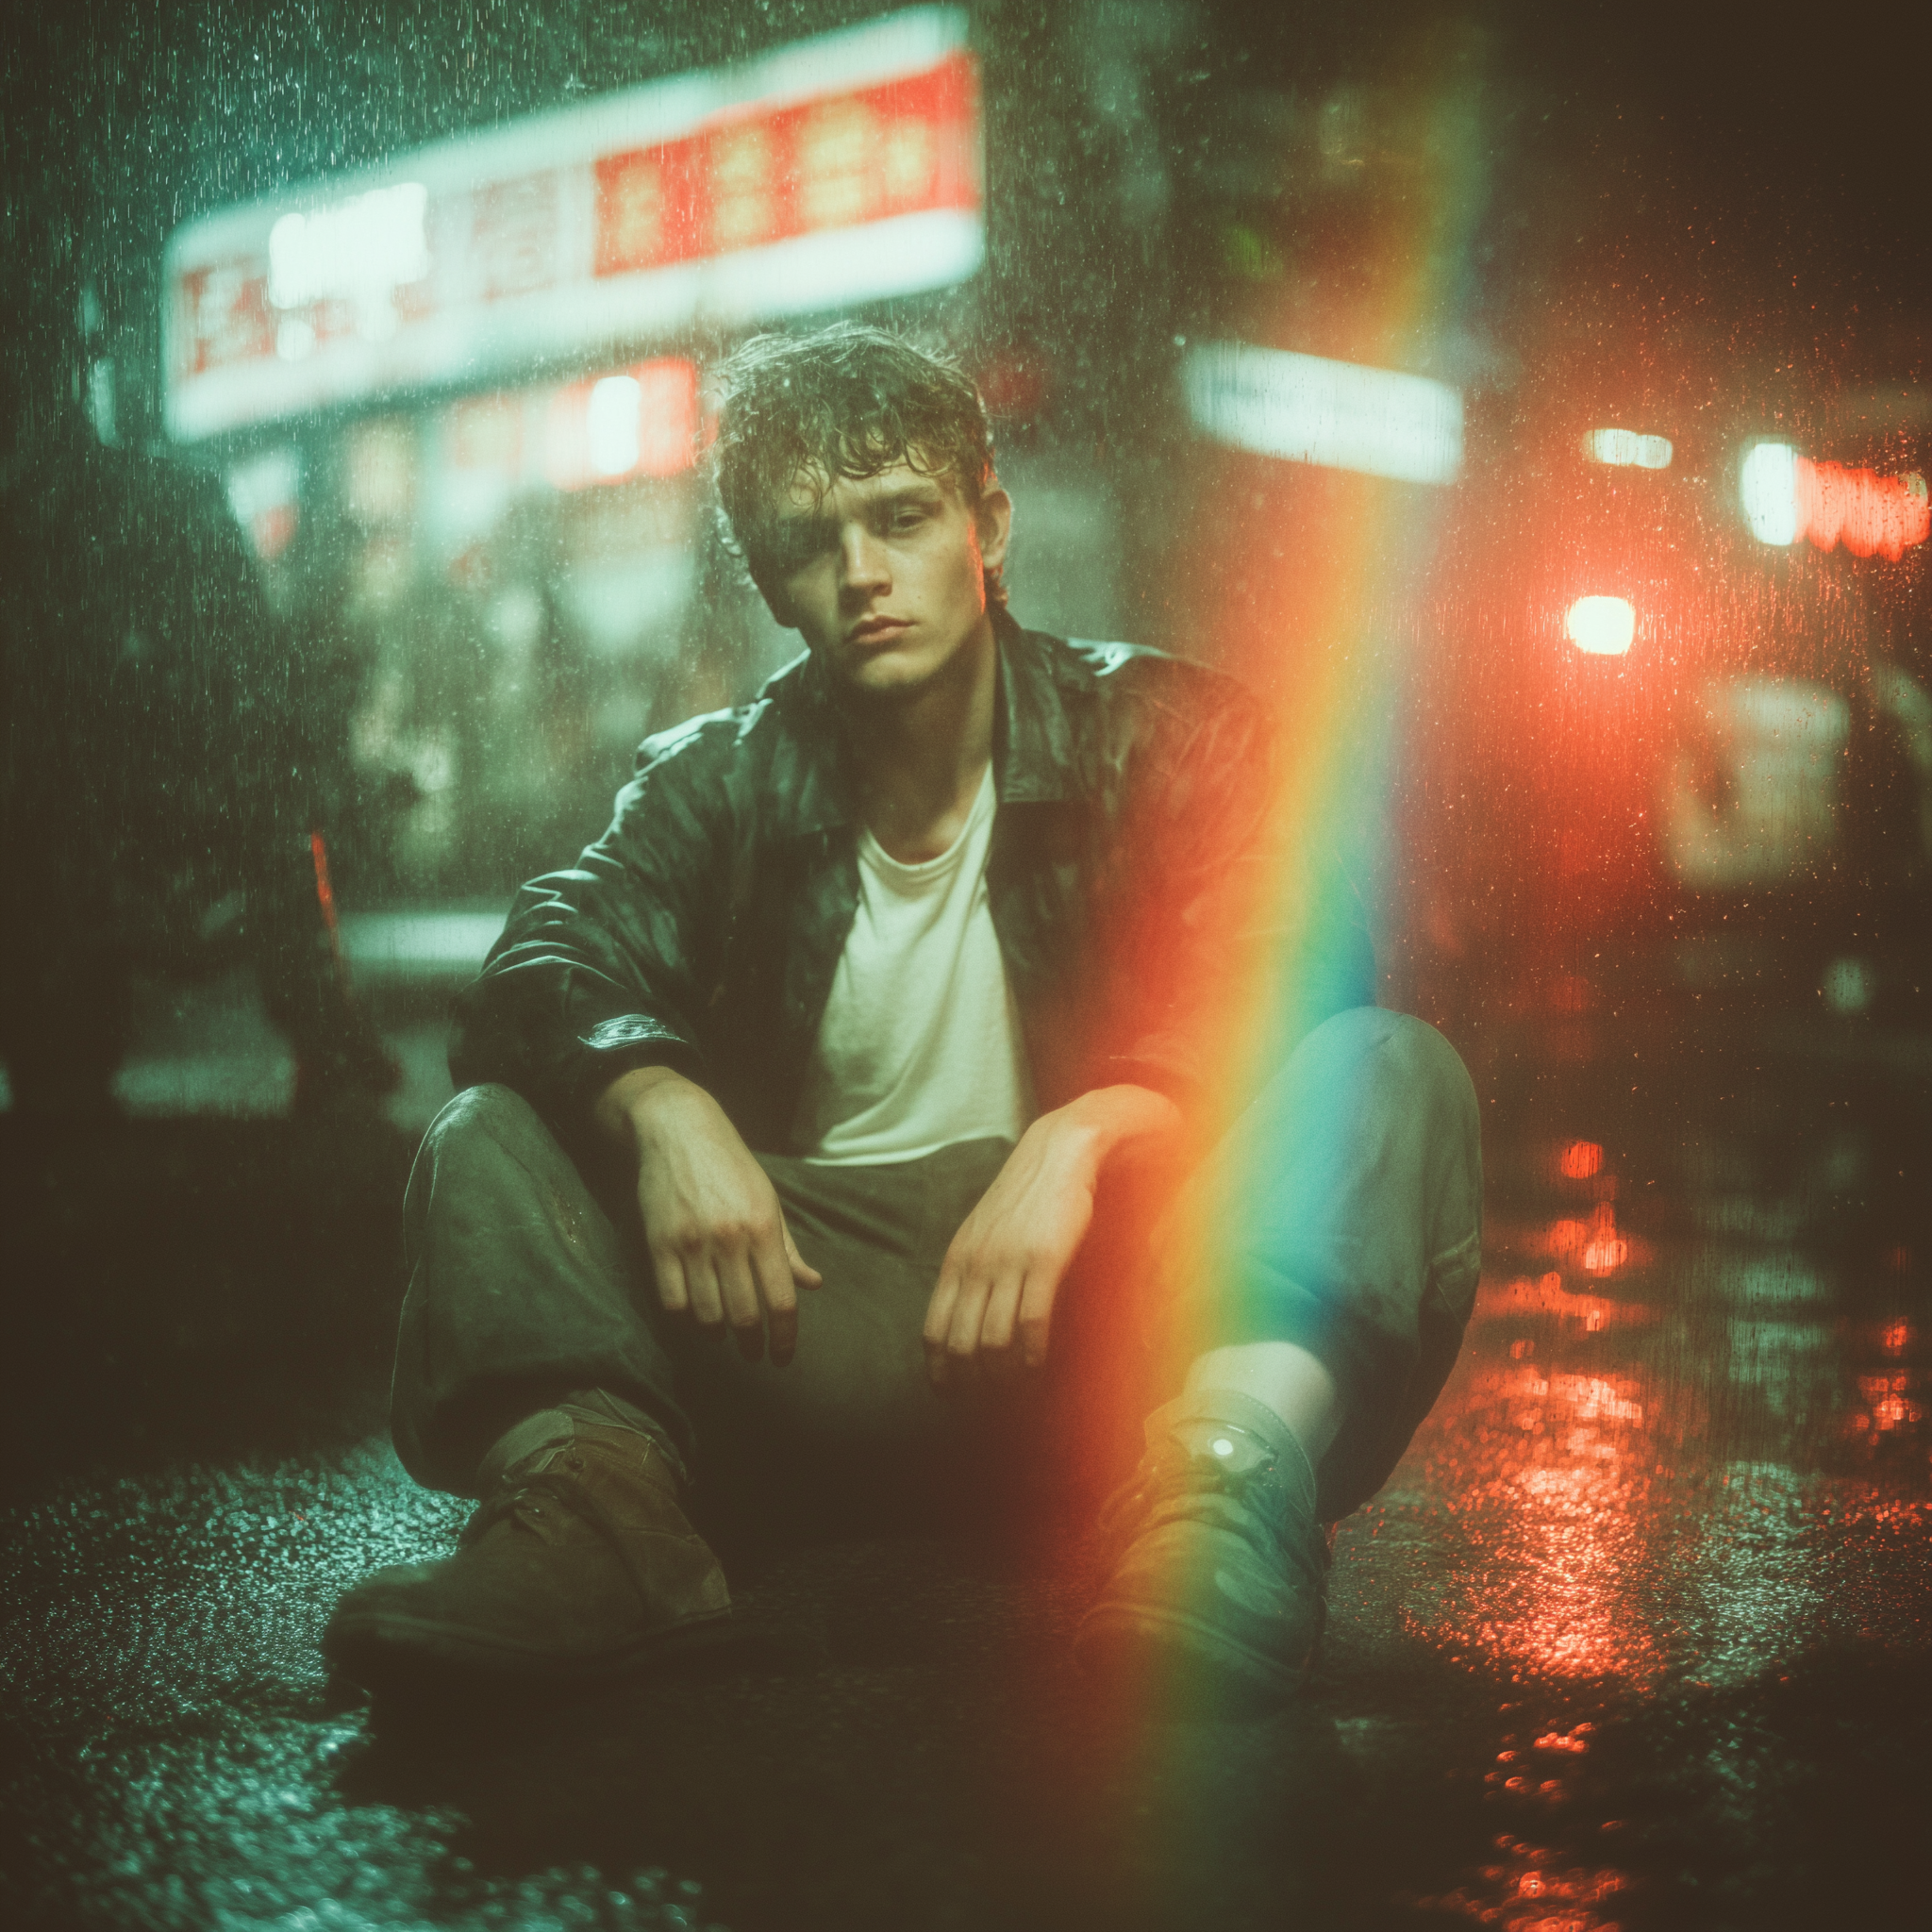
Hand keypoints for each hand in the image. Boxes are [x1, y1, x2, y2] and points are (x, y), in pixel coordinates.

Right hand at [595, 1067, 821, 1364]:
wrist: (678, 1129)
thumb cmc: (731, 1165)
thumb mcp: (768, 1200)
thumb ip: (788, 1248)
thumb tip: (811, 1285)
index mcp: (764, 1228)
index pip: (782, 1301)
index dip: (785, 1337)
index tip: (783, 1355)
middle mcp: (730, 1240)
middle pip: (745, 1315)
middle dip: (752, 1343)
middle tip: (753, 1352)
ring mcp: (692, 1244)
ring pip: (707, 1315)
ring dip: (719, 1334)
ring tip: (724, 1334)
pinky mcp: (659, 1245)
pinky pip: (673, 1302)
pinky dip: (686, 1319)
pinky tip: (695, 1316)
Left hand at [923, 1085, 1184, 1389]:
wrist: (1059, 1152)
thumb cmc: (1025, 1196)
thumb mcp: (984, 1233)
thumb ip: (973, 1271)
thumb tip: (969, 1318)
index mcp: (956, 1261)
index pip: (934, 1330)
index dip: (940, 1370)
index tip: (952, 1394)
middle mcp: (975, 1265)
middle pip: (959, 1344)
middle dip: (971, 1383)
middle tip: (989, 1403)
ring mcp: (1007, 1264)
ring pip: (992, 1340)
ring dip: (1004, 1376)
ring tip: (1017, 1390)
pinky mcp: (1043, 1260)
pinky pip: (1031, 1322)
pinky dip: (1032, 1355)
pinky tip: (1038, 1367)